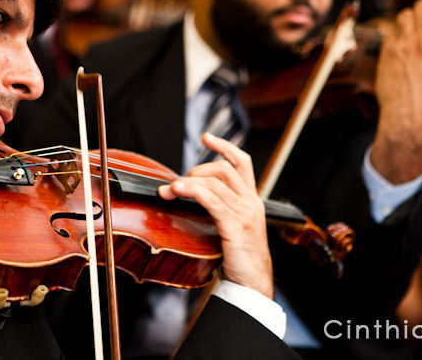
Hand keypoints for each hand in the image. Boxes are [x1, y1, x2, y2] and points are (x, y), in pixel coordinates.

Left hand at [157, 133, 272, 297]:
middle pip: (224, 169)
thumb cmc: (239, 259)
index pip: (242, 162)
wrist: (252, 285)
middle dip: (197, 170)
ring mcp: (245, 214)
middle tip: (177, 183)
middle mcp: (251, 203)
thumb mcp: (232, 227)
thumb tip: (192, 194)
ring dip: (187, 182)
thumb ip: (220, 209)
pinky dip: (192, 191)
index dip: (224, 147)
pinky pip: (211, 200)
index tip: (207, 137)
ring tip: (169, 189)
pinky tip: (177, 191)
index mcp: (252, 201)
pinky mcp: (234, 226)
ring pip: (215, 183)